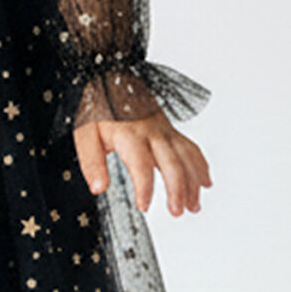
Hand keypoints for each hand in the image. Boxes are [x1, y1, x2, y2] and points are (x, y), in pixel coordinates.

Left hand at [73, 111, 211, 215]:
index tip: (143, 206)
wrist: (112, 79)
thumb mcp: (85, 133)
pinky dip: (200, 166)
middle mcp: (152, 132)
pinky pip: (191, 148)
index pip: (141, 165)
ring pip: (186, 157)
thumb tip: (98, 188)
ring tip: (193, 206)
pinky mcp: (171, 130)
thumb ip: (92, 162)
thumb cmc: (99, 107)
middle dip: (177, 190)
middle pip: (172, 162)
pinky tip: (205, 182)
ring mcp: (165, 131)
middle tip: (177, 211)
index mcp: (130, 134)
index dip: (144, 187)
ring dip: (193, 183)